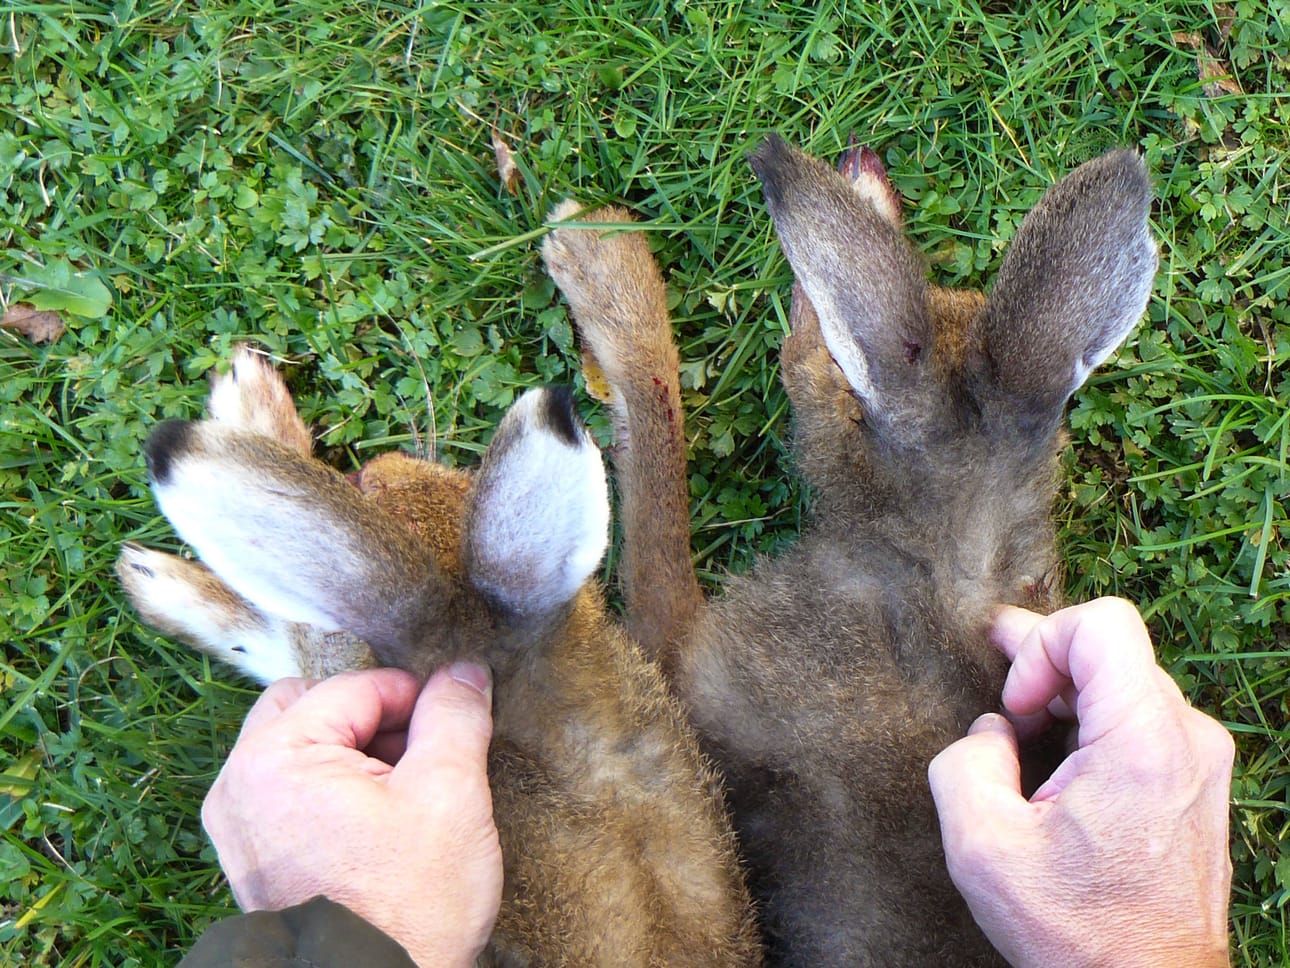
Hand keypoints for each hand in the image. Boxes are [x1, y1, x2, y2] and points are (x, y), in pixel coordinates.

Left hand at [201, 665, 502, 967]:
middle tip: (422, 759)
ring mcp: (237, 827)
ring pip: (301, 747)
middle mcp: (237, 786)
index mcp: (275, 758)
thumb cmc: (408, 908)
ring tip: (404, 797)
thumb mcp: (450, 795)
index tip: (452, 727)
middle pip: (312, 706)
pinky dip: (332, 788)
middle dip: (373, 719)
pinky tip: (378, 825)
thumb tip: (464, 672)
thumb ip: (455, 717)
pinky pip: (290, 791)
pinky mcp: (252, 859)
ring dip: (354, 752)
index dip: (416, 698)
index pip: (356, 687)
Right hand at [928, 598, 1233, 967]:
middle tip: (996, 687)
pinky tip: (1056, 761)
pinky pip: (1141, 719)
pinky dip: (1091, 723)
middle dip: (1042, 666)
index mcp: (1144, 743)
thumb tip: (992, 734)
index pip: (1101, 624)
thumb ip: (964, 763)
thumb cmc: (1078, 930)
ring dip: (1065, 696)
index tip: (1015, 707)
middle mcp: (1187, 739)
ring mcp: (1200, 761)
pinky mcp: (1197, 784)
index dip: (1040, 645)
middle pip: (1111, 649)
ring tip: (1022, 732)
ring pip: (1125, 682)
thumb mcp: (981, 846)